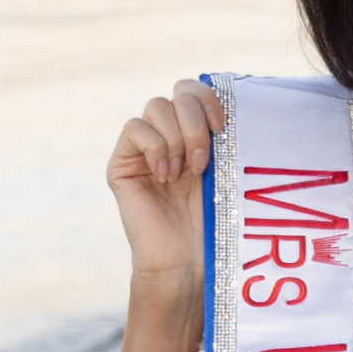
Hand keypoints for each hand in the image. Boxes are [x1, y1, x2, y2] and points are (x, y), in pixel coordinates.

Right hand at [106, 82, 219, 290]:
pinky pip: (134, 129)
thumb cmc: (213, 222)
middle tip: (203, 162)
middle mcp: (168, 136)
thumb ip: (221, 136)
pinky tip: (165, 177)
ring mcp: (143, 148)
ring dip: (177, 139)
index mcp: (194, 133)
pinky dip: (155, 148)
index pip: (194, 90)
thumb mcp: (225, 171)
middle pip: (178, 93)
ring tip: (185, 174)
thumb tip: (230, 100)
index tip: (224, 127)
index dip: (209, 98)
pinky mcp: (122, 163)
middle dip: (195, 122)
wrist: (186, 261)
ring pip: (156, 106)